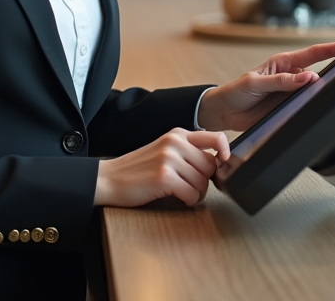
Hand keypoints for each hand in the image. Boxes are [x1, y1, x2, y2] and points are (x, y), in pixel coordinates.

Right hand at [94, 128, 229, 207]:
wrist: (108, 179)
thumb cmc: (138, 169)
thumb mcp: (164, 150)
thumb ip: (188, 151)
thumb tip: (219, 161)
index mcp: (177, 134)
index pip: (216, 137)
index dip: (226, 153)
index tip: (223, 164)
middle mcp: (174, 142)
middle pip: (212, 165)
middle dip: (206, 180)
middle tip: (192, 186)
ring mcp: (169, 159)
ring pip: (203, 182)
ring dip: (197, 193)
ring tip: (183, 193)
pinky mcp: (164, 177)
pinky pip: (192, 194)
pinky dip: (189, 201)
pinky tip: (179, 199)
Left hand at [196, 40, 334, 131]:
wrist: (224, 112)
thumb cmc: (236, 91)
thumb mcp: (256, 82)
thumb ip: (281, 81)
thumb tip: (308, 77)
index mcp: (283, 63)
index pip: (312, 54)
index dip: (332, 49)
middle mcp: (291, 77)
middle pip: (318, 73)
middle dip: (334, 71)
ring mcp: (291, 94)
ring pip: (313, 92)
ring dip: (322, 93)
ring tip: (333, 93)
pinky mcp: (289, 109)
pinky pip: (305, 108)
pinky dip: (313, 108)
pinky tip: (319, 109)